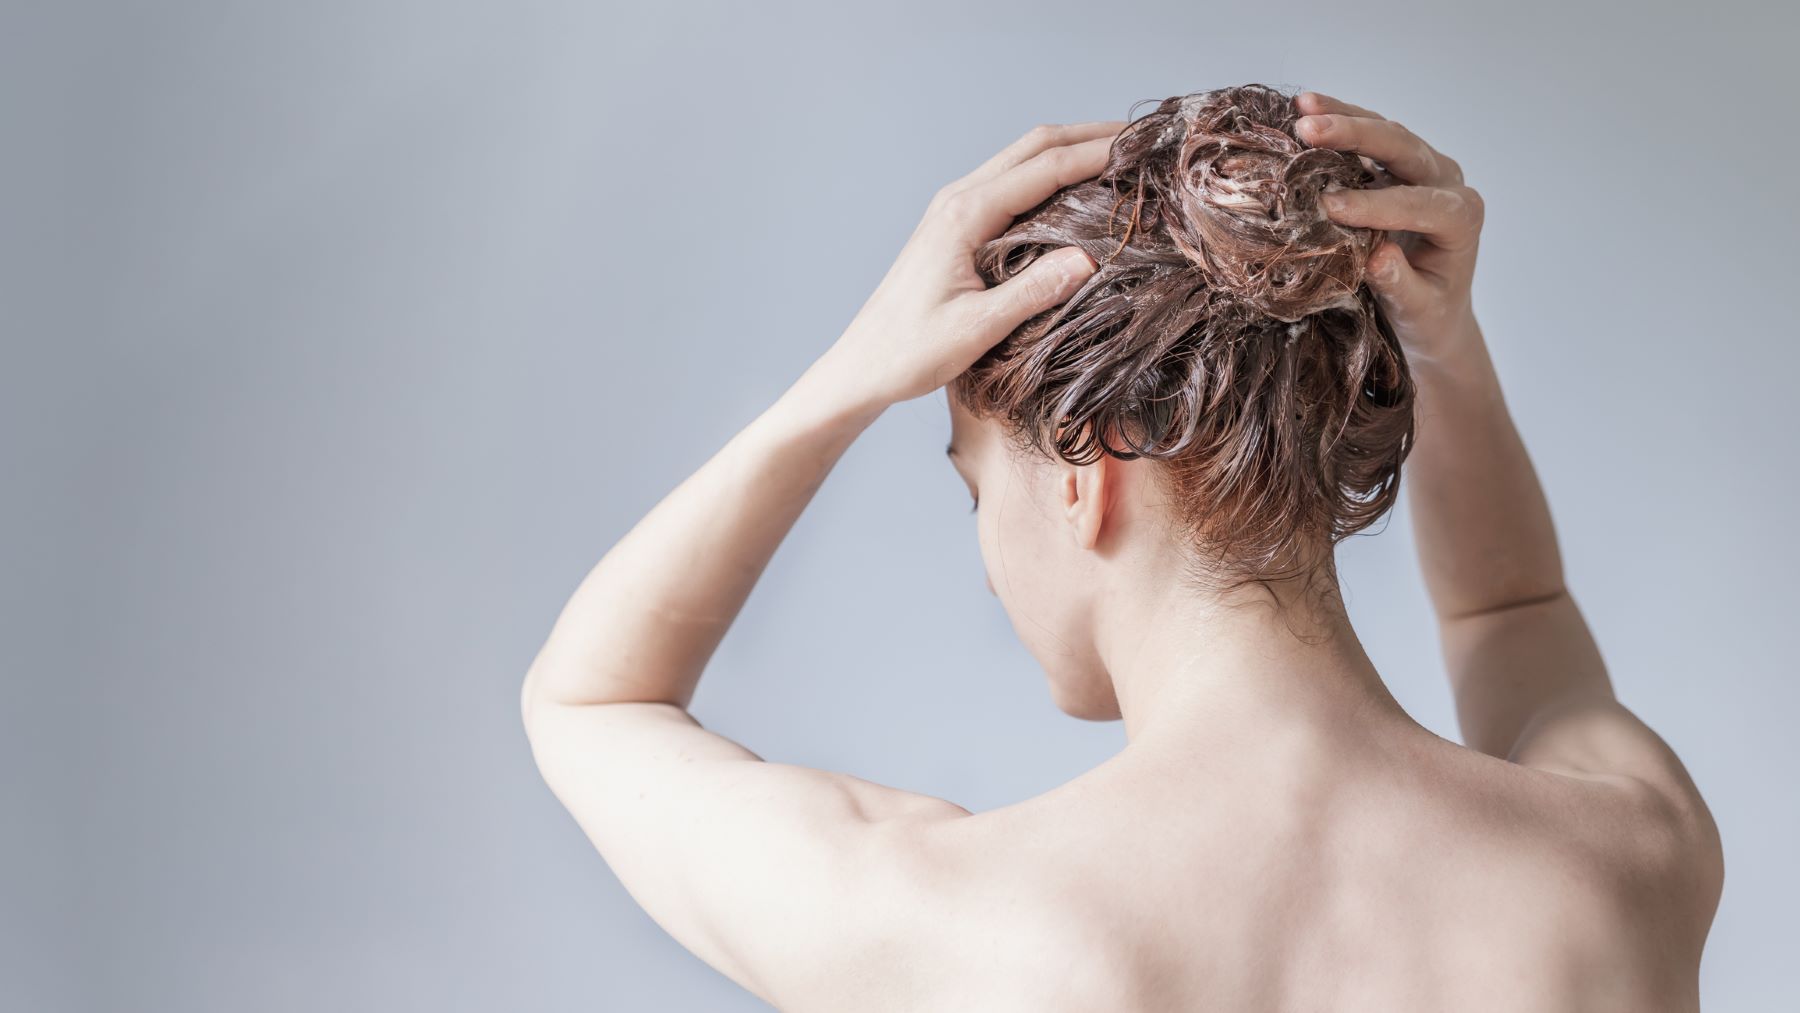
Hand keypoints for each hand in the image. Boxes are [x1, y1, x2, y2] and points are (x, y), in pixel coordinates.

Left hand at [819, 122, 1121, 408]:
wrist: (863, 366)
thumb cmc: (911, 352)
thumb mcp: (977, 328)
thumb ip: (1033, 291)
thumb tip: (1091, 258)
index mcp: (964, 214)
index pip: (1044, 167)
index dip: (1097, 154)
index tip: (1142, 148)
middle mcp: (959, 199)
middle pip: (1034, 146)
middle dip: (1089, 137)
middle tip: (1142, 138)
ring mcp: (955, 208)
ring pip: (1022, 160)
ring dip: (1070, 151)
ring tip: (1120, 156)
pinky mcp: (956, 224)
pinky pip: (1011, 183)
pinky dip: (1049, 175)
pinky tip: (1076, 191)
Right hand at [1293, 91, 1484, 365]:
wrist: (1433, 309)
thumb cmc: (1428, 314)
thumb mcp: (1417, 312)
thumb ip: (1401, 286)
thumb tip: (1376, 257)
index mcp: (1461, 218)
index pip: (1420, 203)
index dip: (1375, 203)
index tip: (1330, 207)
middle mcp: (1448, 183)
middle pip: (1404, 149)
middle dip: (1356, 136)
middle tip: (1309, 131)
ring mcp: (1424, 168)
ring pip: (1386, 134)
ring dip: (1343, 117)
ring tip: (1302, 110)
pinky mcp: (1399, 165)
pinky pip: (1370, 138)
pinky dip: (1340, 120)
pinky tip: (1306, 108)